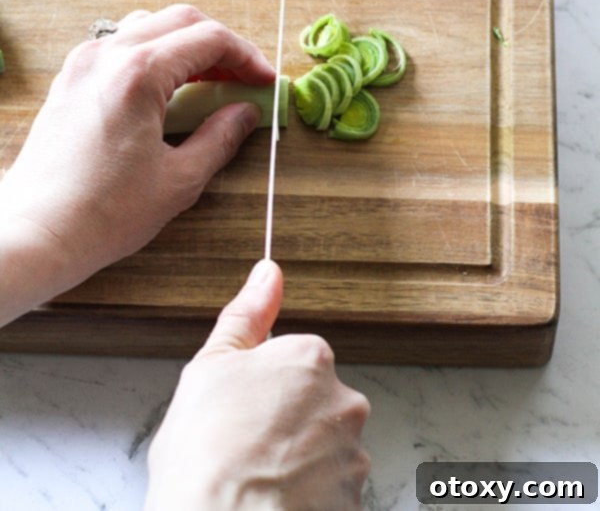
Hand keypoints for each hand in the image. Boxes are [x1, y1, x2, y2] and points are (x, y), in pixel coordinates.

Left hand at [0, 5, 273, 306]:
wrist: (36, 233)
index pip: (209, 39)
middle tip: (242, 80)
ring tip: (208, 82)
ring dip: (186, 45)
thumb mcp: (179, 180)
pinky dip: (153, 54)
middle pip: (181, 20)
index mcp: (138, 73)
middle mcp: (107, 55)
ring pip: (149, 25)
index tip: (263, 81)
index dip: (247, 57)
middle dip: (220, 45)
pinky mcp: (71, 79)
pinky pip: (121, 44)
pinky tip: (166, 90)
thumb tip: (245, 113)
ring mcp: (84, 63)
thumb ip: (220, 137)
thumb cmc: (102, 213)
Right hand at [145, 260, 370, 510]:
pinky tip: (274, 503)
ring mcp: (352, 457)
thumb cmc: (206, 454)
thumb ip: (246, 316)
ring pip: (324, 452)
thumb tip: (267, 274)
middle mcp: (344, 402)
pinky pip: (330, 493)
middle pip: (314, 405)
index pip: (294, 362)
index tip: (240, 409)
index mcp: (311, 359)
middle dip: (285, 424)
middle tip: (244, 447)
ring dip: (298, 464)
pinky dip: (308, 498)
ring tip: (256, 480)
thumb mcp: (210, 367)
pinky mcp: (354, 503)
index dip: (261, 388)